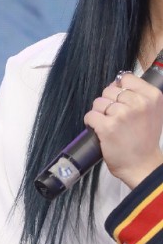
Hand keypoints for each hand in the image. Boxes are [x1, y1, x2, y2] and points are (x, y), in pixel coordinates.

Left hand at [84, 71, 162, 188]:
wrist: (142, 165)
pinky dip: (91, 123)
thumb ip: (138, 95)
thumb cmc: (145, 139)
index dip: (119, 88)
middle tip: (116, 118)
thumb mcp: (152, 111)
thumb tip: (118, 82)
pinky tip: (100, 130)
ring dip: (100, 113)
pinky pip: (90, 115)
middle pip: (109, 90)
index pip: (126, 78)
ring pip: (98, 103)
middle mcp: (138, 103)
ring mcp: (122, 114)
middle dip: (108, 103)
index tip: (120, 100)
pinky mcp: (107, 126)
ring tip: (110, 125)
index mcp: (152, 97)